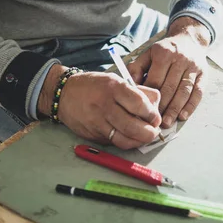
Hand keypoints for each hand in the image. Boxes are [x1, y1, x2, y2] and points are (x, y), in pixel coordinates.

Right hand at [38, 66, 161, 149]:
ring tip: (145, 136)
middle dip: (149, 132)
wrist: (65, 93)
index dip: (152, 113)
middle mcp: (105, 105)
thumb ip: (136, 92)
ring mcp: (98, 122)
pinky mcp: (93, 135)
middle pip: (133, 126)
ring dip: (139, 141)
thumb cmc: (95, 85)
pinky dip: (125, 142)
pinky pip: (114, 142)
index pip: (139, 104)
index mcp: (114, 87)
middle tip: (154, 130)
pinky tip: (131, 137)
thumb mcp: (116, 80)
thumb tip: (155, 105)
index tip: (156, 117)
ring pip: (124, 139)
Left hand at [127, 17, 208, 128]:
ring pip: (184, 91)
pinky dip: (190, 106)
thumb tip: (129, 85)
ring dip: (175, 109)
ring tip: (167, 123)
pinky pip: (198, 92)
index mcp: (164, 53)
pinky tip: (183, 116)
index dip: (149, 96)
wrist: (189, 38)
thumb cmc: (165, 49)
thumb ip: (137, 67)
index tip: (142, 110)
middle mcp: (180, 59)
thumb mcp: (149, 53)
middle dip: (161, 106)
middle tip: (154, 121)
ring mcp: (193, 66)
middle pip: (170, 87)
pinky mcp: (203, 74)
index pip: (155, 79)